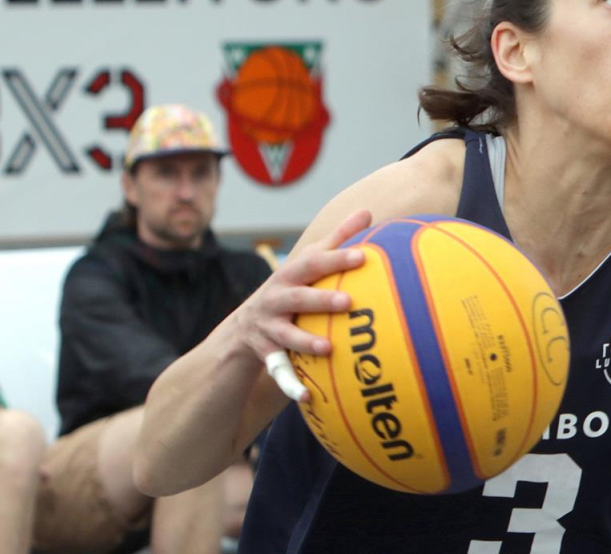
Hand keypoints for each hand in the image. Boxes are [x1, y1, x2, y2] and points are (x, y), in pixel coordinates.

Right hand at [239, 210, 371, 401]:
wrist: (243, 328)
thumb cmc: (292, 287)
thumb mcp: (308, 264)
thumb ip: (337, 239)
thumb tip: (368, 210)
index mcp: (290, 276)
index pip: (314, 263)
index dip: (337, 257)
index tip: (364, 255)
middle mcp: (275, 300)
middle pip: (297, 297)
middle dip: (320, 298)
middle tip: (348, 301)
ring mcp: (268, 328)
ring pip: (285, 336)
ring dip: (305, 342)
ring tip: (328, 348)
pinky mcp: (265, 355)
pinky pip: (278, 372)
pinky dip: (291, 385)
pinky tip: (307, 399)